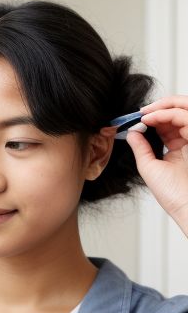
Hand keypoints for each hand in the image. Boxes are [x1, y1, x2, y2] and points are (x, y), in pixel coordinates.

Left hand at [126, 95, 187, 235]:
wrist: (187, 205)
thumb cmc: (171, 193)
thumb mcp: (149, 167)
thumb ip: (141, 148)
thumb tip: (131, 132)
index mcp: (179, 149)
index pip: (167, 125)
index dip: (153, 118)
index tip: (136, 117)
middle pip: (177, 114)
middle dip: (159, 108)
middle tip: (141, 111)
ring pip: (183, 110)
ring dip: (163, 107)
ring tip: (145, 113)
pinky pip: (185, 116)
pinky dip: (167, 114)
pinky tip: (151, 118)